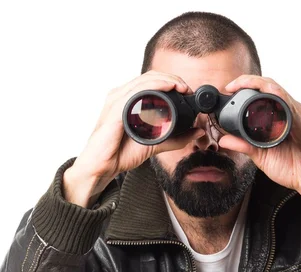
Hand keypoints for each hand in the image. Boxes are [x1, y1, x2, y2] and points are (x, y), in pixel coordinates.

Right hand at [64, 71, 204, 206]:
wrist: (102, 167)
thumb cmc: (121, 153)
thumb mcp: (156, 144)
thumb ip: (176, 138)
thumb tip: (198, 132)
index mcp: (128, 100)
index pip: (151, 81)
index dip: (171, 81)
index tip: (187, 91)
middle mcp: (121, 96)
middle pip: (150, 76)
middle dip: (172, 78)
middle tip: (187, 88)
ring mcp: (117, 100)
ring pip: (145, 80)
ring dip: (167, 79)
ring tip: (181, 86)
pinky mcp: (115, 109)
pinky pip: (137, 91)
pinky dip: (155, 86)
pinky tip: (168, 88)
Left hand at [220, 75, 300, 198]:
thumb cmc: (292, 168)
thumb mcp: (260, 156)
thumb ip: (244, 145)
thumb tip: (223, 140)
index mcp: (282, 115)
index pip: (265, 91)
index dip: (246, 85)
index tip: (229, 88)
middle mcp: (293, 112)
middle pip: (272, 87)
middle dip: (250, 81)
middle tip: (231, 86)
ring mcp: (300, 118)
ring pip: (281, 93)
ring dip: (263, 86)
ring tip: (245, 84)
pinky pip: (293, 111)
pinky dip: (281, 102)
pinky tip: (271, 97)